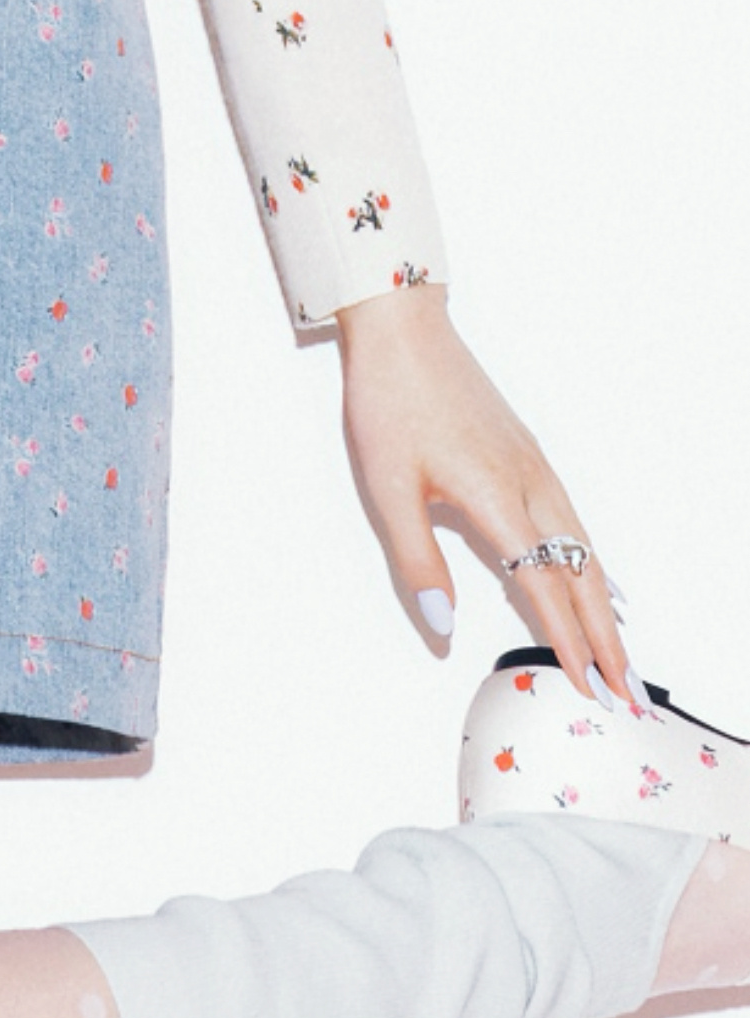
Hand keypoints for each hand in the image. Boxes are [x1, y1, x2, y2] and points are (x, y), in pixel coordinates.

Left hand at [334, 284, 639, 711]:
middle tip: (629, 688)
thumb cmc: (390, 401)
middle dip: (605, 636)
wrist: (403, 328)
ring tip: (619, 649)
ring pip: (582, 546)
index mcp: (496, 497)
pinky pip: (572, 518)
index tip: (588, 686)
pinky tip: (599, 574)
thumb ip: (417, 561)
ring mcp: (532, 464)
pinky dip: (591, 559)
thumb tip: (442, 626)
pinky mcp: (525, 451)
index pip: (543, 587)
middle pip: (580, 573)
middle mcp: (528, 482)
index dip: (566, 641)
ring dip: (603, 603)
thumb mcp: (389, 487)